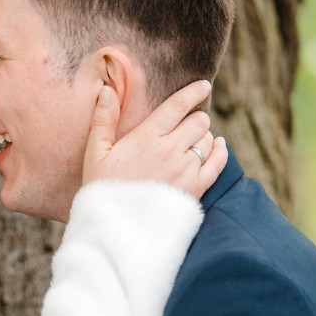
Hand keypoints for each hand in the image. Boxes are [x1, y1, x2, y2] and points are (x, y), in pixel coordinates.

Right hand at [82, 79, 226, 198]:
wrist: (116, 228)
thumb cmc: (102, 190)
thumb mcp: (95, 154)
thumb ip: (103, 120)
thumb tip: (107, 91)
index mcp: (146, 137)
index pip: (179, 105)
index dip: (194, 92)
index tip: (203, 86)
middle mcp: (170, 150)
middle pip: (199, 121)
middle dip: (196, 119)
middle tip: (188, 125)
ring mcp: (185, 170)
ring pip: (208, 140)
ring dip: (203, 137)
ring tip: (193, 142)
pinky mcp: (195, 189)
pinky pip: (218, 162)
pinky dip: (220, 151)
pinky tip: (217, 146)